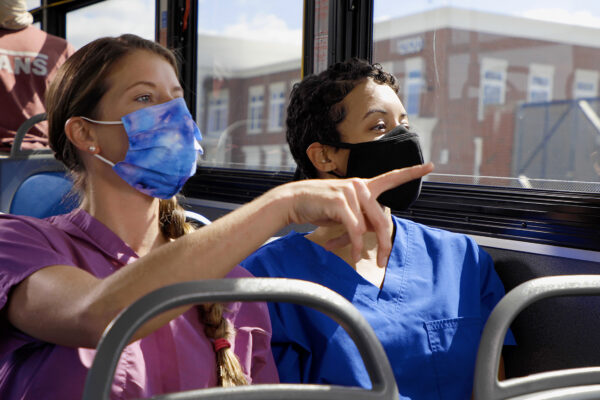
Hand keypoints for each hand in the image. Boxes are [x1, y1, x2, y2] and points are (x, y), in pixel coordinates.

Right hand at [284, 163, 433, 265]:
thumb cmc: (319, 207)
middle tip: (383, 261)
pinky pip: (355, 229)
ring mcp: (351, 192)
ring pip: (370, 226)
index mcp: (363, 185)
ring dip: (366, 247)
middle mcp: (360, 185)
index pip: (391, 177)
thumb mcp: (344, 211)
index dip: (412, 172)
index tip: (430, 166)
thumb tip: (371, 233)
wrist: (293, 201)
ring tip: (359, 260)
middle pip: (383, 218)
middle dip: (384, 243)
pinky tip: (354, 254)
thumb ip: (360, 216)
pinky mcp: (341, 202)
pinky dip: (355, 245)